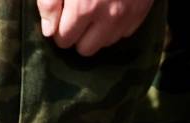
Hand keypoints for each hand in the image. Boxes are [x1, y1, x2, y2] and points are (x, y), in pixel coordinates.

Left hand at [37, 0, 156, 55]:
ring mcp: (126, 18)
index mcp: (83, 8)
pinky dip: (114, 26)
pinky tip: (109, 9)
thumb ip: (49, 2)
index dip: (58, 29)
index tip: (60, 15)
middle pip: (85, 49)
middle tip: (74, 17)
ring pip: (105, 44)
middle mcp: (107, 18)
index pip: (64, 39)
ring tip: (93, 12)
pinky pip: (123, 33)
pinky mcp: (140, 14)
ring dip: (96, 33)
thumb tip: (49, 31)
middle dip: (76, 36)